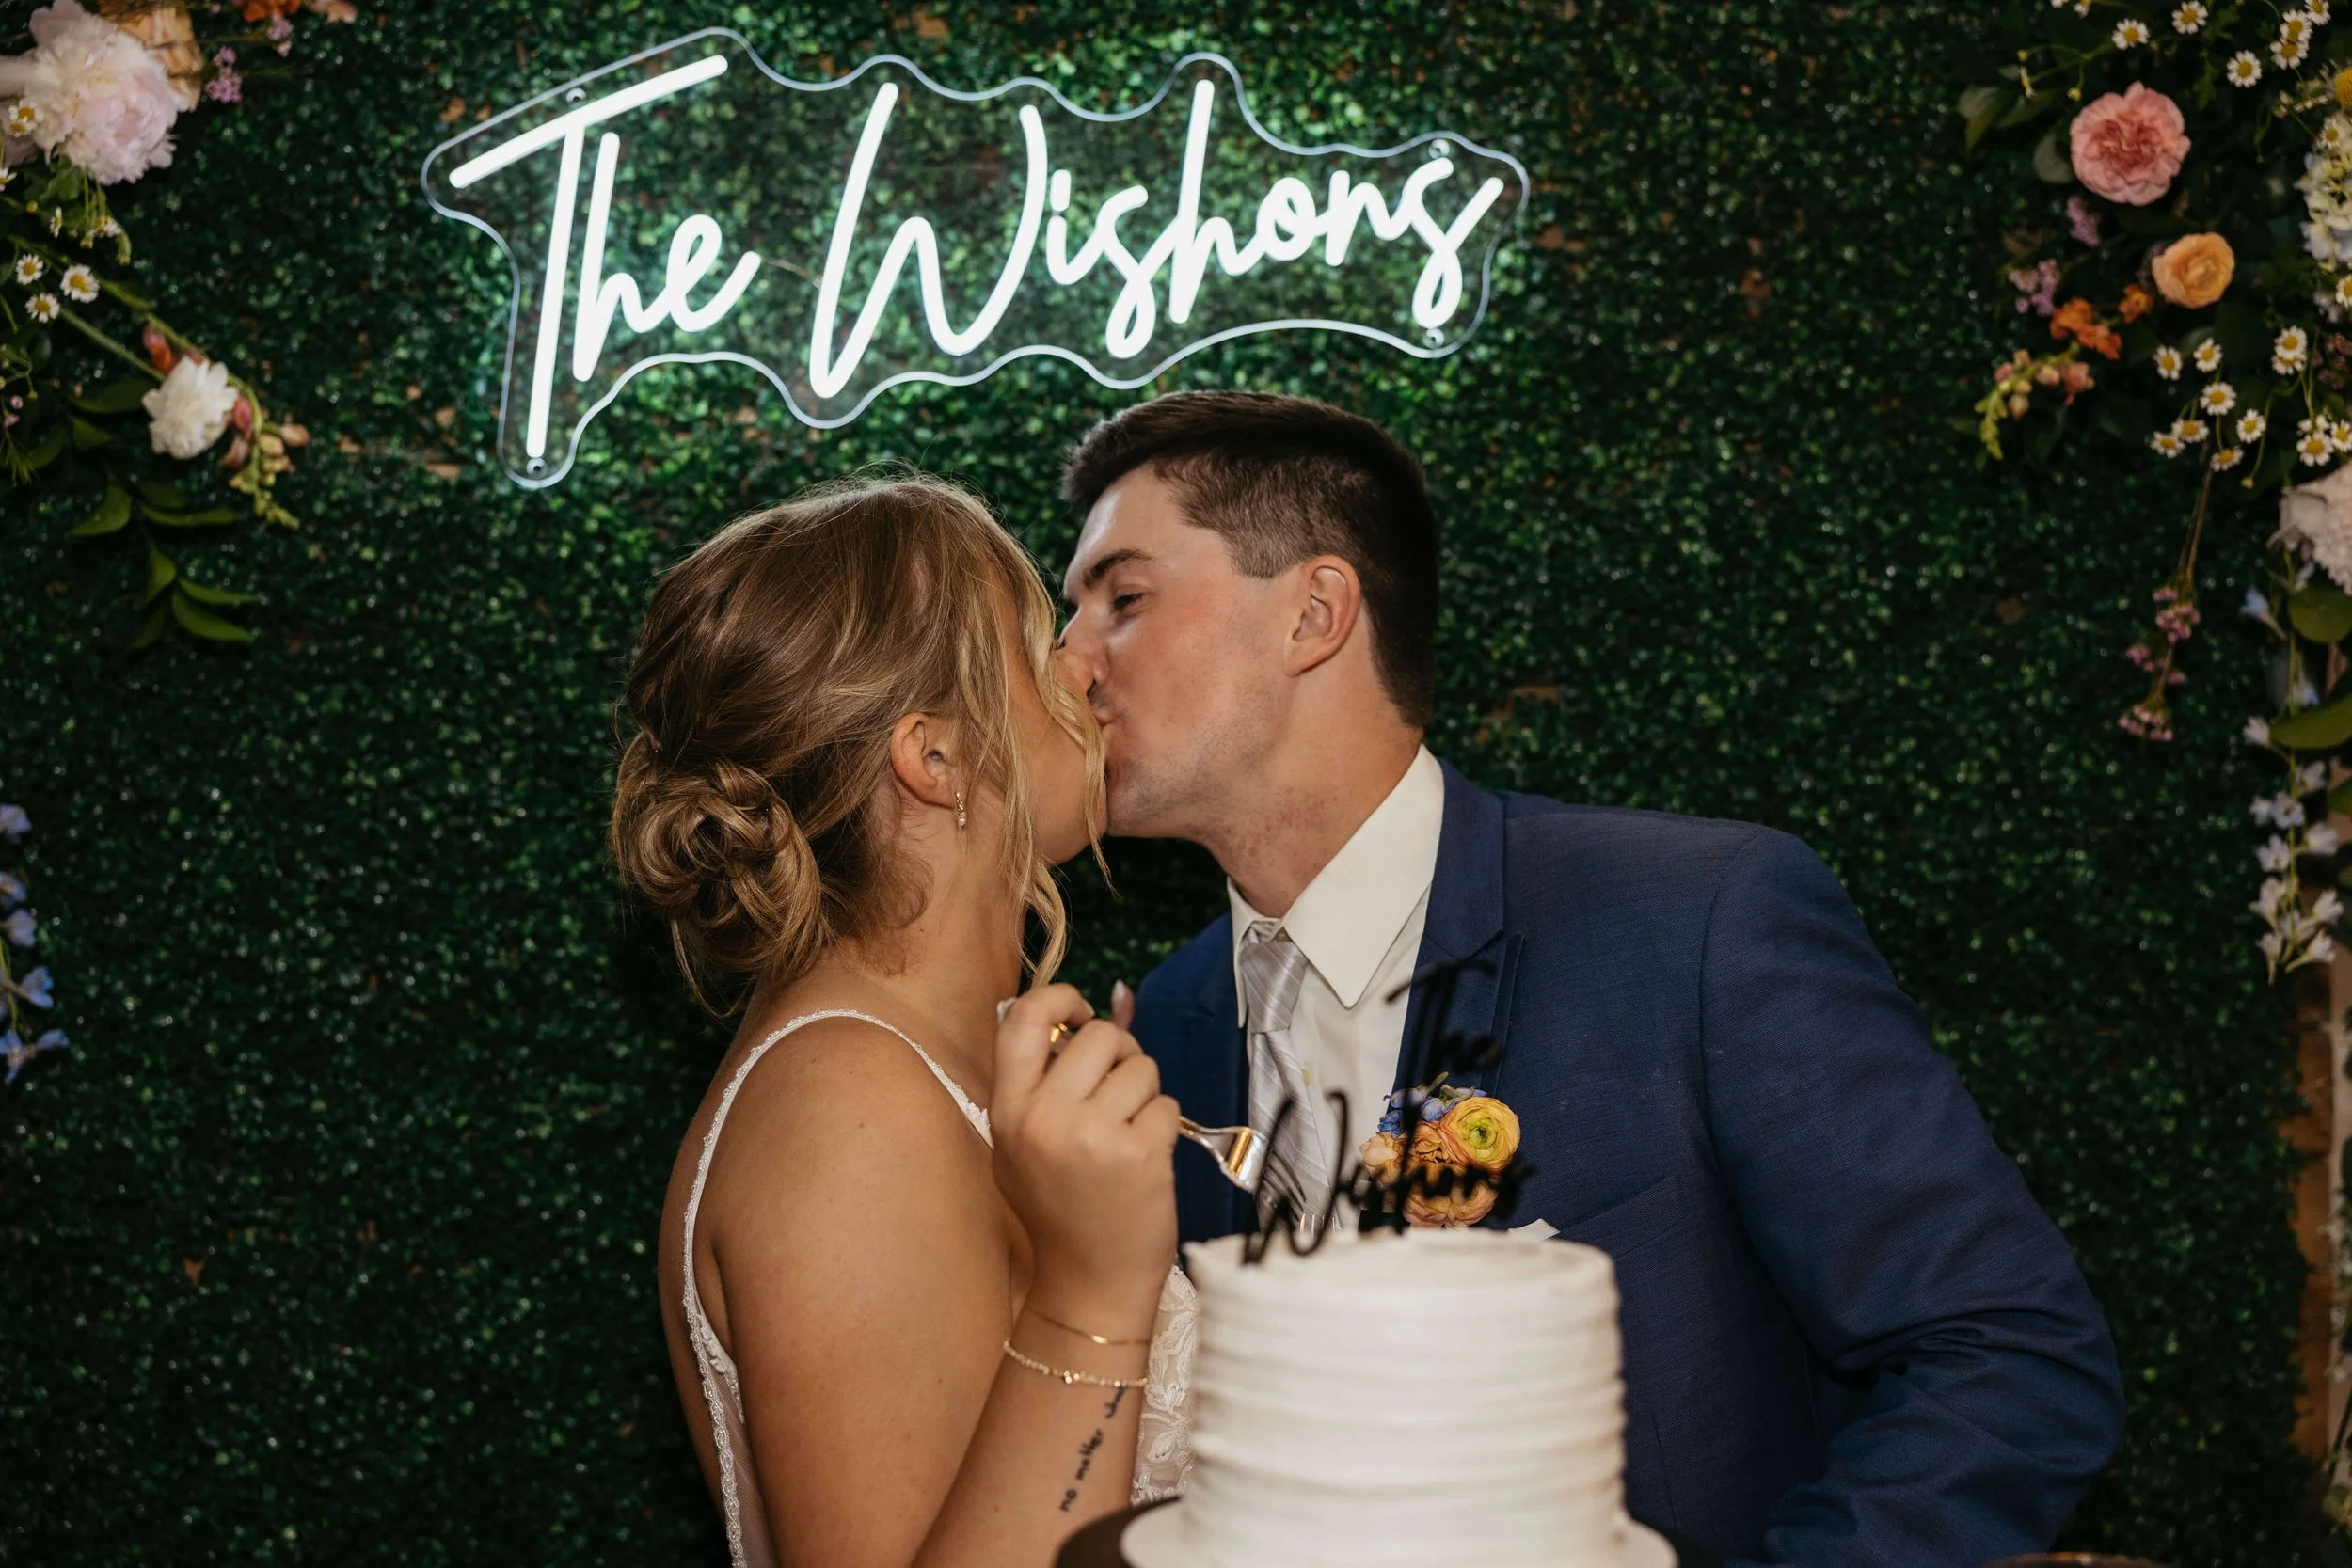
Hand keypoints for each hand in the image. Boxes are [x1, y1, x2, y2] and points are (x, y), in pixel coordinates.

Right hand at [990, 983, 1178, 1331]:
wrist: (1090, 1284)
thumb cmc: (1061, 1209)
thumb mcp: (1024, 1145)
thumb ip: (1044, 1082)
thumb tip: (1098, 1009)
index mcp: (1008, 1111)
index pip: (1023, 1018)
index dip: (1061, 999)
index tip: (1083, 1014)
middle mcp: (1044, 1118)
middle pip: (1100, 1036)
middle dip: (1121, 1054)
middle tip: (1118, 1090)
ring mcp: (1093, 1136)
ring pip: (1141, 1067)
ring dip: (1145, 1093)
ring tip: (1129, 1132)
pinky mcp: (1140, 1154)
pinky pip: (1166, 1105)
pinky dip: (1164, 1125)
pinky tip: (1146, 1158)